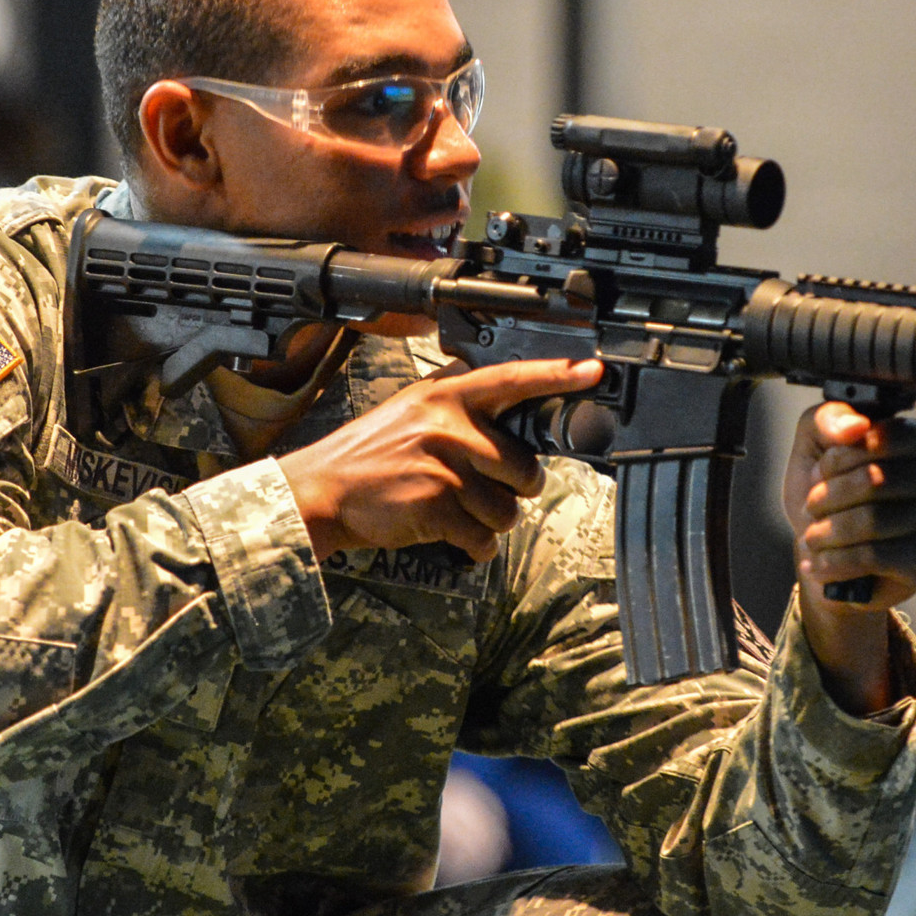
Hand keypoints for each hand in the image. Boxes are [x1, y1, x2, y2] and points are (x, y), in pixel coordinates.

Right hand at [279, 357, 600, 560]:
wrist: (322, 492)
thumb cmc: (370, 455)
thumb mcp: (411, 409)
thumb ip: (458, 403)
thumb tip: (509, 402)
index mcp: (445, 395)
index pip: (512, 379)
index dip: (557, 375)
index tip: (593, 370)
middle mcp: (448, 426)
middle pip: (524, 468)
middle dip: (512, 489)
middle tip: (479, 488)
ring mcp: (443, 467)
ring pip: (507, 510)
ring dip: (489, 522)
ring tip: (454, 509)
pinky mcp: (436, 507)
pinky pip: (483, 538)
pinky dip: (472, 546)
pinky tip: (447, 532)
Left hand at [781, 405, 915, 608]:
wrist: (827, 551)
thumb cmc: (828, 491)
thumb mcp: (814, 445)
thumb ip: (828, 419)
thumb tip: (856, 425)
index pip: (881, 437)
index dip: (839, 458)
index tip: (820, 472)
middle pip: (875, 480)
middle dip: (827, 497)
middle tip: (811, 508)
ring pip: (873, 521)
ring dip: (826, 532)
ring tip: (812, 538)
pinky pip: (876, 557)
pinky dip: (836, 562)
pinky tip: (819, 565)